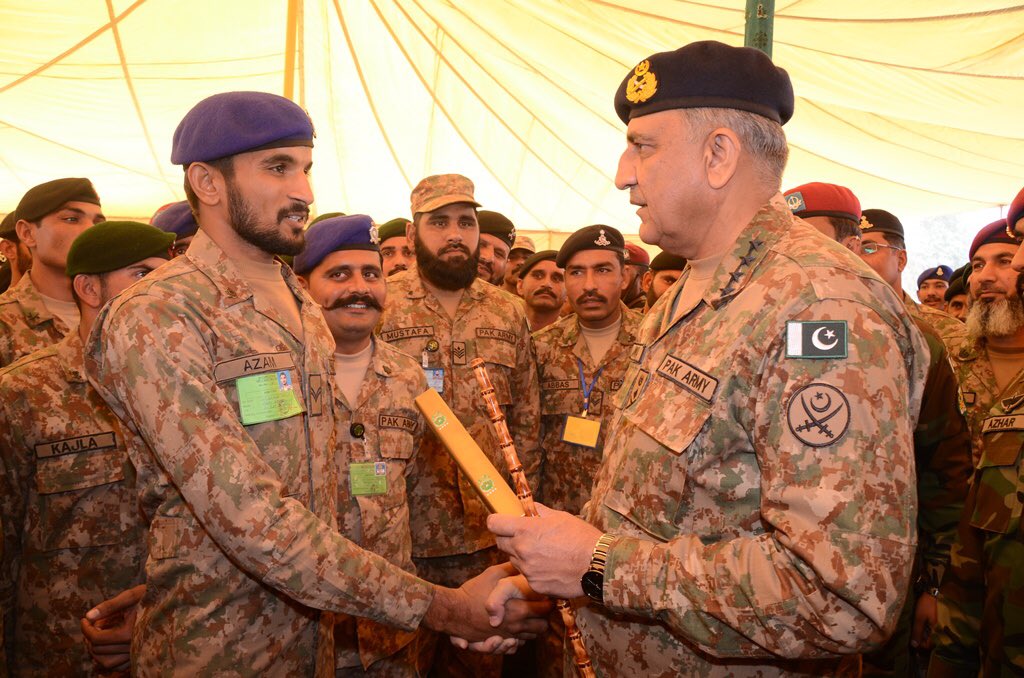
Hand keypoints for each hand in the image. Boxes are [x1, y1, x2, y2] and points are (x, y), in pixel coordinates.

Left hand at [80, 584, 145, 670]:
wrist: (173, 604)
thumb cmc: (152, 597)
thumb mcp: (131, 596)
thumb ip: (109, 606)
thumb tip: (88, 616)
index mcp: (128, 633)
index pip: (97, 638)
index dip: (86, 628)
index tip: (85, 619)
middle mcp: (132, 647)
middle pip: (99, 650)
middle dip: (90, 637)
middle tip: (92, 624)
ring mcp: (137, 654)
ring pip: (107, 663)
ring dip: (97, 652)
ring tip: (97, 638)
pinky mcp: (140, 657)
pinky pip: (119, 667)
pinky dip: (109, 660)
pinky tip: (109, 647)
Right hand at [451, 573, 542, 652]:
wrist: (453, 612)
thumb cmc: (472, 592)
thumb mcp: (493, 574)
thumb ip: (510, 568)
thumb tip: (522, 560)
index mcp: (518, 610)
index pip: (545, 610)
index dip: (549, 602)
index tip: (547, 596)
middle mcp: (515, 626)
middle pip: (543, 627)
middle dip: (543, 618)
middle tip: (539, 608)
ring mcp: (507, 636)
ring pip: (531, 638)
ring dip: (532, 629)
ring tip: (528, 617)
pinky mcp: (499, 643)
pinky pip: (517, 646)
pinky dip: (520, 639)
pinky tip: (516, 629)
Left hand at [487, 503, 601, 598]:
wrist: (597, 565)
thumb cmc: (581, 538)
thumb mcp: (559, 517)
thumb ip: (538, 512)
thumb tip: (527, 509)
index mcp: (525, 530)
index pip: (494, 523)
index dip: (496, 521)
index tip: (501, 522)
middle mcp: (521, 550)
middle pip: (500, 543)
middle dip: (508, 538)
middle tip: (524, 537)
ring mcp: (527, 570)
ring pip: (513, 560)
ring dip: (520, 555)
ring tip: (542, 553)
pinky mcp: (534, 585)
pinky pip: (526, 575)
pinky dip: (533, 571)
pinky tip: (549, 567)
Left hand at [911, 591, 937, 649]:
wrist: (929, 593)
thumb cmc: (924, 606)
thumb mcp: (919, 619)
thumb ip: (917, 632)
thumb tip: (914, 645)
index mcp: (934, 630)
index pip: (928, 644)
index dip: (920, 645)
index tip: (911, 643)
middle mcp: (934, 629)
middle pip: (926, 640)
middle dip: (918, 640)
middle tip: (908, 638)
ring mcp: (932, 624)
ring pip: (924, 634)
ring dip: (917, 634)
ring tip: (909, 633)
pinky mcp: (928, 620)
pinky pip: (924, 628)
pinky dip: (918, 628)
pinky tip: (912, 627)